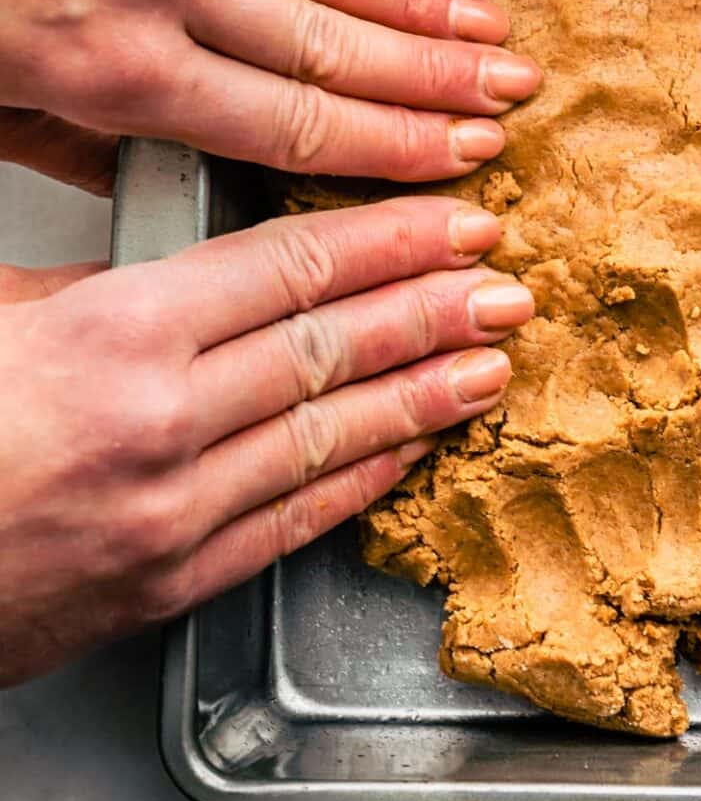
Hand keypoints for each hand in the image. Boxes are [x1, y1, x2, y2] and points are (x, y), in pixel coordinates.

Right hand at [0, 195, 532, 687]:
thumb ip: (93, 287)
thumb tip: (186, 266)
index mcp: (110, 335)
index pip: (289, 270)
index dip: (389, 239)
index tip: (456, 216)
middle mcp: (160, 425)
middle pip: (332, 348)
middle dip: (433, 308)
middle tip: (507, 282)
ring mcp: (174, 514)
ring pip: (333, 438)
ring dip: (425, 396)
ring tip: (493, 363)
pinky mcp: (171, 584)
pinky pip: (294, 522)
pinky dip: (363, 480)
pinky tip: (413, 451)